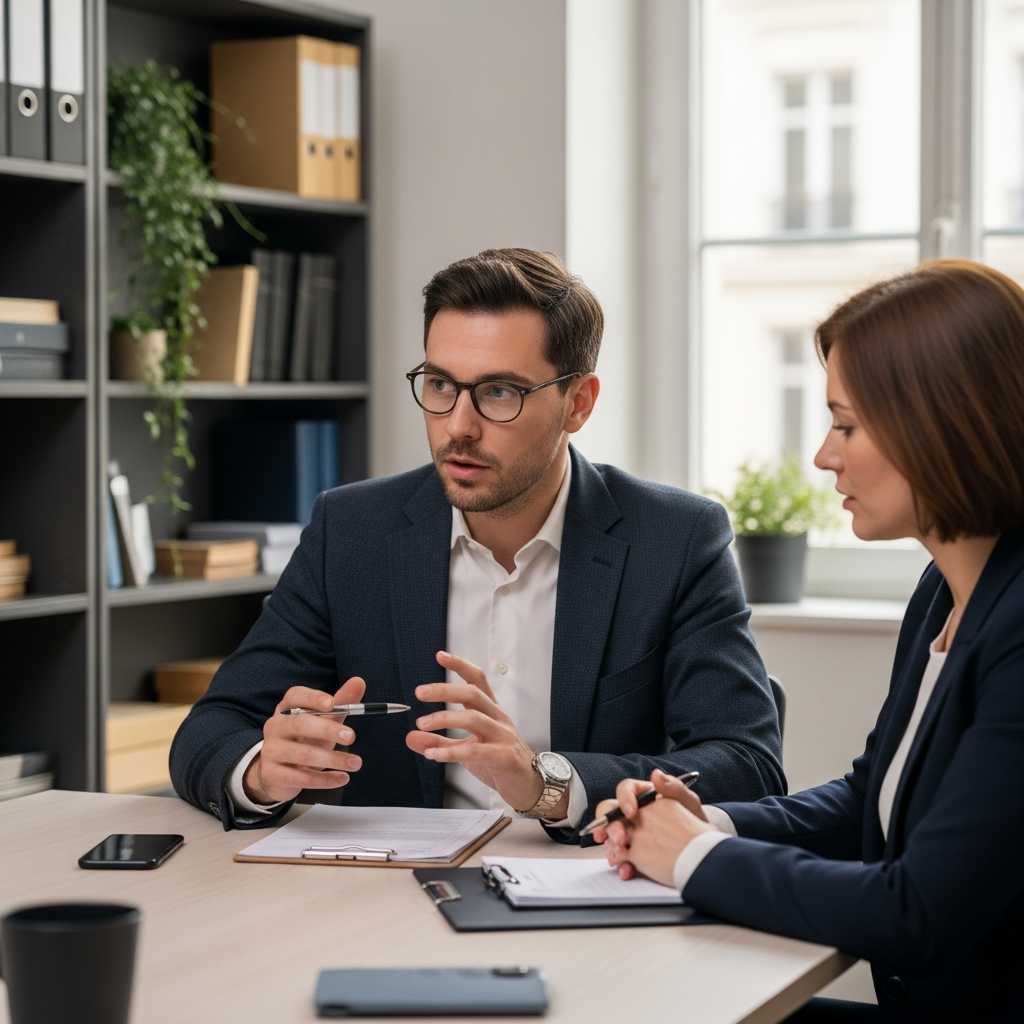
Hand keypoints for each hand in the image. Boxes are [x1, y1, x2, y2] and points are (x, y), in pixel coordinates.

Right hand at [243, 677, 365, 804]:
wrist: (277, 774)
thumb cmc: (304, 740)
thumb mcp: (323, 721)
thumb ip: (341, 703)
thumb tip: (359, 682)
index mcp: (286, 708)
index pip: (295, 696)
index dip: (312, 698)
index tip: (332, 703)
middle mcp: (275, 726)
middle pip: (299, 724)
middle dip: (327, 729)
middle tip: (352, 736)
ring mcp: (271, 750)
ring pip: (303, 754)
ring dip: (333, 759)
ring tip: (356, 763)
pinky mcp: (272, 774)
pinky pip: (301, 778)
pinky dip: (325, 779)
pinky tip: (343, 778)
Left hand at [405, 651, 564, 816]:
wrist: (530, 786)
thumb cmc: (501, 762)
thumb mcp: (466, 749)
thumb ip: (440, 741)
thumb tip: (412, 736)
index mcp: (491, 711)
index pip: (477, 680)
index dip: (460, 665)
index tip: (440, 656)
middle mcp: (498, 718)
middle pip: (472, 694)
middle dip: (445, 690)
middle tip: (420, 692)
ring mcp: (503, 737)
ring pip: (474, 718)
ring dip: (444, 718)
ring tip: (422, 724)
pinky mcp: (504, 757)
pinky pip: (475, 751)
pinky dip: (450, 752)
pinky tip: (433, 754)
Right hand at [591, 770, 715, 885]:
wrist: (701, 850)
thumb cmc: (694, 822)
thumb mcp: (689, 803)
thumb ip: (675, 787)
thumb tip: (656, 774)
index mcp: (643, 796)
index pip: (625, 789)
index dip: (623, 798)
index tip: (630, 812)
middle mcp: (632, 813)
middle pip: (611, 813)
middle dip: (611, 827)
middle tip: (621, 840)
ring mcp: (630, 834)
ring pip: (611, 836)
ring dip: (612, 847)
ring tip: (621, 858)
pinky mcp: (633, 853)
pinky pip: (621, 858)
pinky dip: (621, 865)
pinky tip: (627, 870)